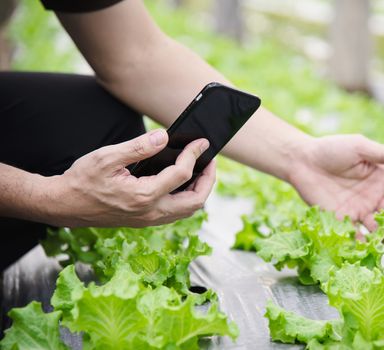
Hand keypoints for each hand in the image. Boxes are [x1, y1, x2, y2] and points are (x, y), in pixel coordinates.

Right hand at [44, 129, 215, 227]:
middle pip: (195, 201)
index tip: (202, 143)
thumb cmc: (82, 180)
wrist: (64, 206)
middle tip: (210, 161)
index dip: (195, 155)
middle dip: (208, 180)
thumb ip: (138, 147)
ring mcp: (148, 220)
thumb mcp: (107, 157)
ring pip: (187, 210)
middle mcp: (150, 212)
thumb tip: (164, 137)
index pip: (181, 174)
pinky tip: (183, 182)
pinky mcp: (145, 221)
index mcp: (143, 196)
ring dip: (200, 191)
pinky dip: (187, 198)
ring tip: (201, 171)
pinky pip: (176, 212)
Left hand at [288, 135, 383, 245]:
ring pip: (377, 227)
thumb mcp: (359, 148)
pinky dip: (361, 241)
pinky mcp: (341, 220)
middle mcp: (372, 196)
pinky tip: (366, 245)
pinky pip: (354, 233)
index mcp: (381, 178)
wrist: (302, 161)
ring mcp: (358, 209)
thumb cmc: (331, 149)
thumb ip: (383, 154)